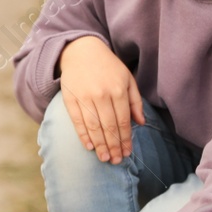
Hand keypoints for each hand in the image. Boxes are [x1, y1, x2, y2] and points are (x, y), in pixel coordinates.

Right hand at [58, 36, 145, 163]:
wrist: (81, 51)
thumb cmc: (108, 67)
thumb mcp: (127, 79)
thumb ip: (135, 101)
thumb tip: (141, 123)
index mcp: (118, 90)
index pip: (123, 121)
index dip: (125, 139)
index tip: (127, 152)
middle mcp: (102, 94)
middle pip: (109, 126)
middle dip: (113, 146)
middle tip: (116, 160)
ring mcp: (85, 96)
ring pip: (94, 126)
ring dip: (100, 145)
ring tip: (104, 158)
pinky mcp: (70, 98)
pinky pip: (77, 120)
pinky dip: (83, 135)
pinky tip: (89, 146)